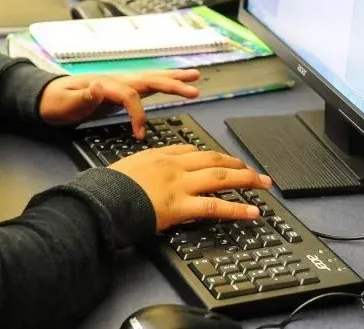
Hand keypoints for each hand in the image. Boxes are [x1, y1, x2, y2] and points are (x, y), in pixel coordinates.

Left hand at [39, 70, 200, 138]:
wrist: (47, 98)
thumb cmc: (56, 102)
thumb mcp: (65, 102)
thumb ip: (83, 96)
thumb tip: (98, 86)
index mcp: (106, 84)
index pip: (130, 96)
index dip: (138, 114)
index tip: (139, 134)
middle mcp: (116, 80)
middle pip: (149, 79)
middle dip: (173, 84)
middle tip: (194, 89)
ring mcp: (120, 83)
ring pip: (152, 79)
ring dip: (174, 78)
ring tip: (195, 76)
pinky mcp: (121, 90)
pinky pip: (147, 85)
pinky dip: (163, 83)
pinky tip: (175, 83)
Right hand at [110, 145, 272, 230]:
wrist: (100, 198)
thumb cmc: (106, 187)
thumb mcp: (123, 168)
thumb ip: (139, 169)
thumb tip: (142, 176)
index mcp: (158, 156)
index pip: (190, 151)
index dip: (210, 156)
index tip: (221, 160)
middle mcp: (173, 166)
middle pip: (213, 160)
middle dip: (237, 164)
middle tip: (254, 170)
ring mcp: (179, 184)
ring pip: (221, 177)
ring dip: (246, 179)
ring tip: (263, 184)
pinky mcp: (181, 205)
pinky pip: (215, 206)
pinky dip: (237, 209)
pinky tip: (252, 211)